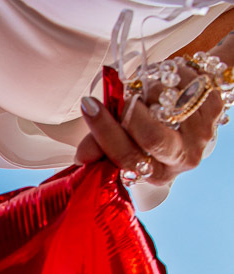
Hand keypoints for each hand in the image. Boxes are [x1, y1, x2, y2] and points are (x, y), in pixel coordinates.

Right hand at [74, 33, 233, 186]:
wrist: (187, 104)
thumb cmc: (148, 124)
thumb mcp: (123, 139)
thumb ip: (101, 145)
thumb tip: (81, 157)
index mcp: (156, 174)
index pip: (130, 160)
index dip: (107, 135)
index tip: (90, 108)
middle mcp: (182, 159)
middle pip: (151, 139)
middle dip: (127, 112)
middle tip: (118, 96)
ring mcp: (201, 134)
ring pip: (166, 105)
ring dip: (149, 92)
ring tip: (145, 92)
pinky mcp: (214, 108)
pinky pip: (184, 86)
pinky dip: (168, 78)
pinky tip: (166, 82)